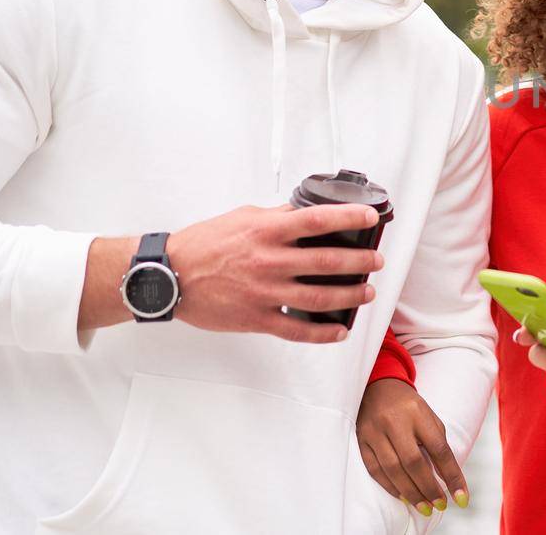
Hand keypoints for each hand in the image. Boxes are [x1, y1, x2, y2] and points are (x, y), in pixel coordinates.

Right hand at [167, 203, 384, 342]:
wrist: (169, 276)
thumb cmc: (203, 244)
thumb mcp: (242, 217)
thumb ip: (277, 216)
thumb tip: (306, 212)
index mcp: (266, 231)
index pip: (318, 221)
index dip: (349, 219)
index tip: (369, 218)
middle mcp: (269, 261)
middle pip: (327, 262)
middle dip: (360, 262)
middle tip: (376, 261)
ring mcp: (264, 292)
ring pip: (319, 297)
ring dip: (350, 295)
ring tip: (366, 292)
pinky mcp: (256, 319)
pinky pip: (297, 330)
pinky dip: (323, 333)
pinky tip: (340, 329)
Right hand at [356, 379, 468, 517]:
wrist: (379, 386)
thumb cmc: (410, 408)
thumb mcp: (429, 418)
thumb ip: (438, 445)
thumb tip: (447, 479)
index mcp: (418, 413)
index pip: (439, 449)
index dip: (452, 476)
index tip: (462, 497)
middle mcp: (395, 421)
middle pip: (413, 461)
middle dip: (428, 488)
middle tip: (439, 505)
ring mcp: (375, 431)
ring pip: (392, 469)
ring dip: (410, 492)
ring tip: (424, 506)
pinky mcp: (361, 439)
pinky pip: (374, 469)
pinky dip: (390, 486)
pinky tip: (403, 496)